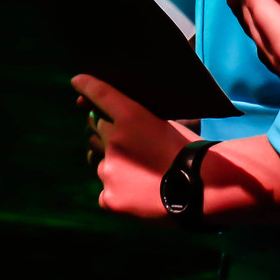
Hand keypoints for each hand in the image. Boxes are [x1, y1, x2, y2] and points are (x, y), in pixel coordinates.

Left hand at [73, 74, 199, 219]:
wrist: (202, 187)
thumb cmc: (190, 154)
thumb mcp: (169, 126)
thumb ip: (139, 126)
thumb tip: (116, 133)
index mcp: (131, 116)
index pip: (100, 94)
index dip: (86, 85)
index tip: (78, 81)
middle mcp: (114, 140)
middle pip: (96, 132)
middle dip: (106, 136)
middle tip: (129, 148)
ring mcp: (109, 170)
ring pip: (102, 165)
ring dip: (116, 168)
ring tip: (143, 177)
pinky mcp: (109, 198)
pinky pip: (106, 193)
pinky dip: (120, 195)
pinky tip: (141, 196)